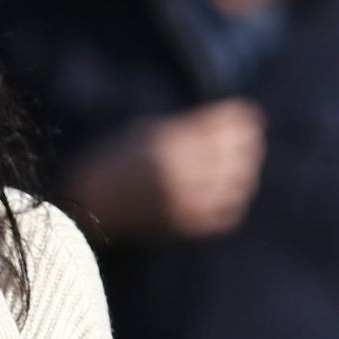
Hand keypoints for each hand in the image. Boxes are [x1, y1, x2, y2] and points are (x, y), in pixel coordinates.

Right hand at [60, 99, 265, 241]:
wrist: (85, 206)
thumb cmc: (111, 163)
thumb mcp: (141, 133)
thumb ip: (182, 127)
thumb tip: (224, 120)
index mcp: (167, 142)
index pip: (221, 124)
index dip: (240, 117)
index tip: (251, 114)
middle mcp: (180, 169)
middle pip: (235, 152)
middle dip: (249, 143)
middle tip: (253, 140)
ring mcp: (183, 199)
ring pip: (237, 183)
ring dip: (244, 173)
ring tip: (243, 167)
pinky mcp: (183, 224)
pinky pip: (225, 213)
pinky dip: (232, 201)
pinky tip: (228, 194)